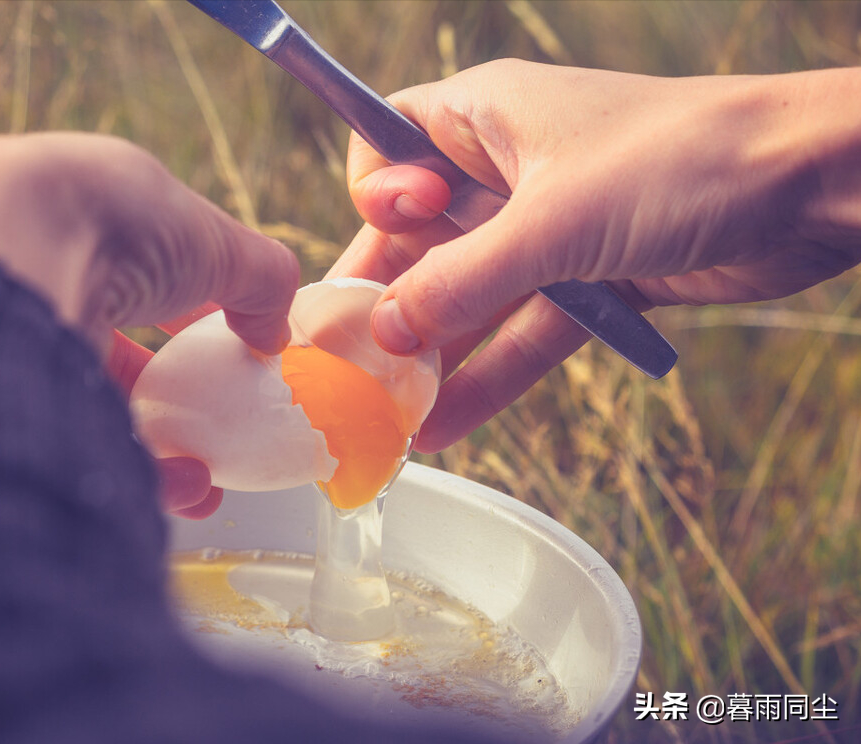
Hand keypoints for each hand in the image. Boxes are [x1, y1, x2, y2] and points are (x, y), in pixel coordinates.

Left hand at [0, 132, 299, 517]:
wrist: (4, 254)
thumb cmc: (117, 223)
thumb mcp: (216, 241)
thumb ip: (262, 281)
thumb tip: (277, 336)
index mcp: (88, 214)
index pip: (148, 266)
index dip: (195, 307)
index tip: (231, 349)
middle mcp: (43, 268)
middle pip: (117, 342)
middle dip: (173, 396)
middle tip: (216, 432)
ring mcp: (14, 330)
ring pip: (90, 398)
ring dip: (158, 445)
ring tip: (205, 484)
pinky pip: (71, 438)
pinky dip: (128, 466)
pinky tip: (179, 487)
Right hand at [329, 60, 860, 451]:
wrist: (810, 188)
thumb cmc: (679, 162)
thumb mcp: (552, 222)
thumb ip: (462, 280)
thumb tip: (385, 329)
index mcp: (488, 118)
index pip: (390, 143)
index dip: (377, 192)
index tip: (396, 231)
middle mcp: (509, 169)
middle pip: (422, 236)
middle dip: (391, 297)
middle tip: (353, 362)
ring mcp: (550, 227)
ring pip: (472, 294)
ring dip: (437, 352)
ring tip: (392, 414)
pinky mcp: (590, 277)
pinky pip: (524, 329)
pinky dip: (491, 373)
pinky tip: (449, 423)